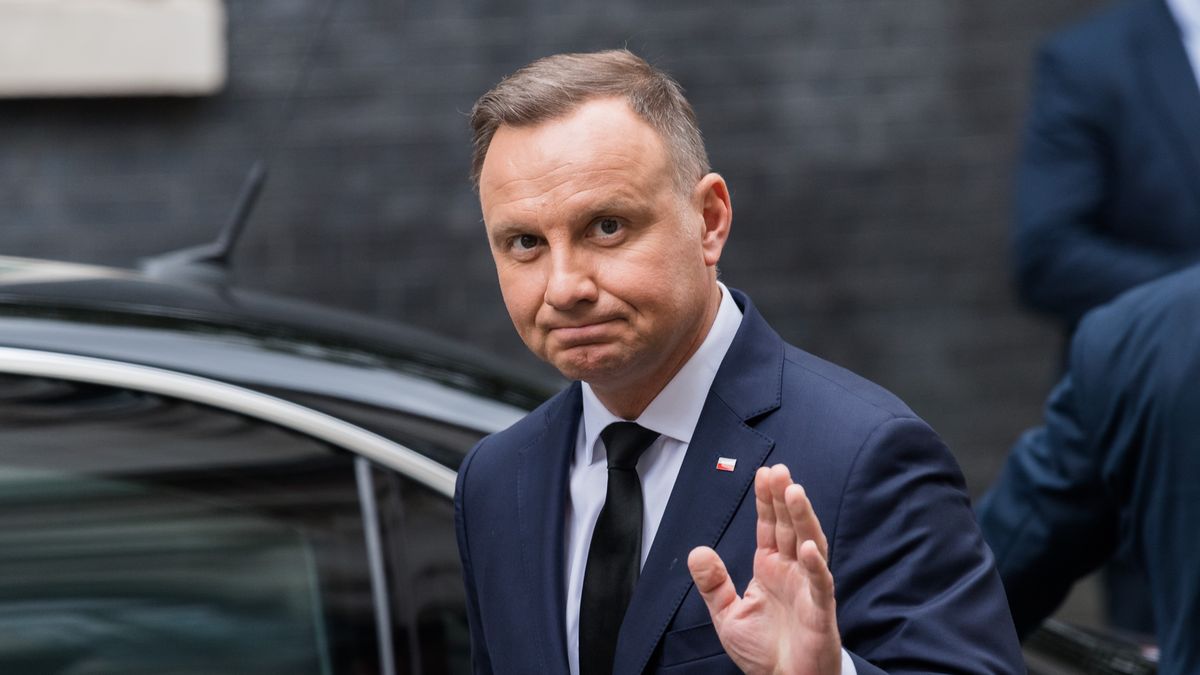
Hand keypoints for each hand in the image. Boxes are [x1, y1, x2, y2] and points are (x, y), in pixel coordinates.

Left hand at [687, 464, 840, 674]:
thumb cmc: (764, 651)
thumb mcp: (727, 615)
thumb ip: (713, 583)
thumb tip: (696, 551)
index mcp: (770, 568)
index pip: (770, 527)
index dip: (767, 501)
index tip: (764, 473)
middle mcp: (792, 572)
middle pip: (791, 527)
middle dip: (785, 499)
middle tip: (779, 471)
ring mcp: (808, 588)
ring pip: (810, 545)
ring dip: (804, 519)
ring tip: (795, 492)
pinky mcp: (820, 611)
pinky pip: (819, 584)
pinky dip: (815, 565)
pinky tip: (807, 547)